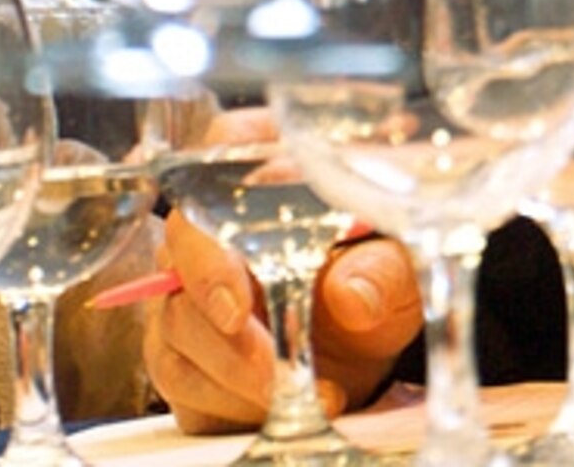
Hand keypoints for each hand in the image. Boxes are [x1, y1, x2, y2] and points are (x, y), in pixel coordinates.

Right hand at [144, 109, 424, 432]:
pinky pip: (181, 382)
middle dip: (223, 331)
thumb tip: (352, 296)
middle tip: (271, 365)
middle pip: (177, 263)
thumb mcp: (400, 260)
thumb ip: (381, 271)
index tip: (238, 304)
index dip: (211, 247)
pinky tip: (275, 405)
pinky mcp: (188, 350)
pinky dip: (227, 405)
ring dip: (232, 375)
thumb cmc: (382, 266)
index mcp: (259, 168)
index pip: (206, 179)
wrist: (375, 327)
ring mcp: (190, 290)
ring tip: (294, 391)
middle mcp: (211, 226)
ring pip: (173, 331)